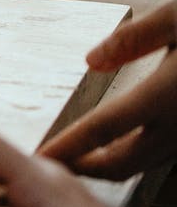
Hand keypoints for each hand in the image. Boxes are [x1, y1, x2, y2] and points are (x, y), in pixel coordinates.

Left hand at [39, 0, 176, 179]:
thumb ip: (133, 39)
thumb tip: (90, 61)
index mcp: (168, 93)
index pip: (105, 127)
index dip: (69, 145)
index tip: (41, 157)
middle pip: (124, 161)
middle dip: (85, 167)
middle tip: (54, 162)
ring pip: (148, 163)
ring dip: (112, 165)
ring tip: (80, 158)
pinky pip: (168, 154)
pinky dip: (139, 156)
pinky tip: (123, 145)